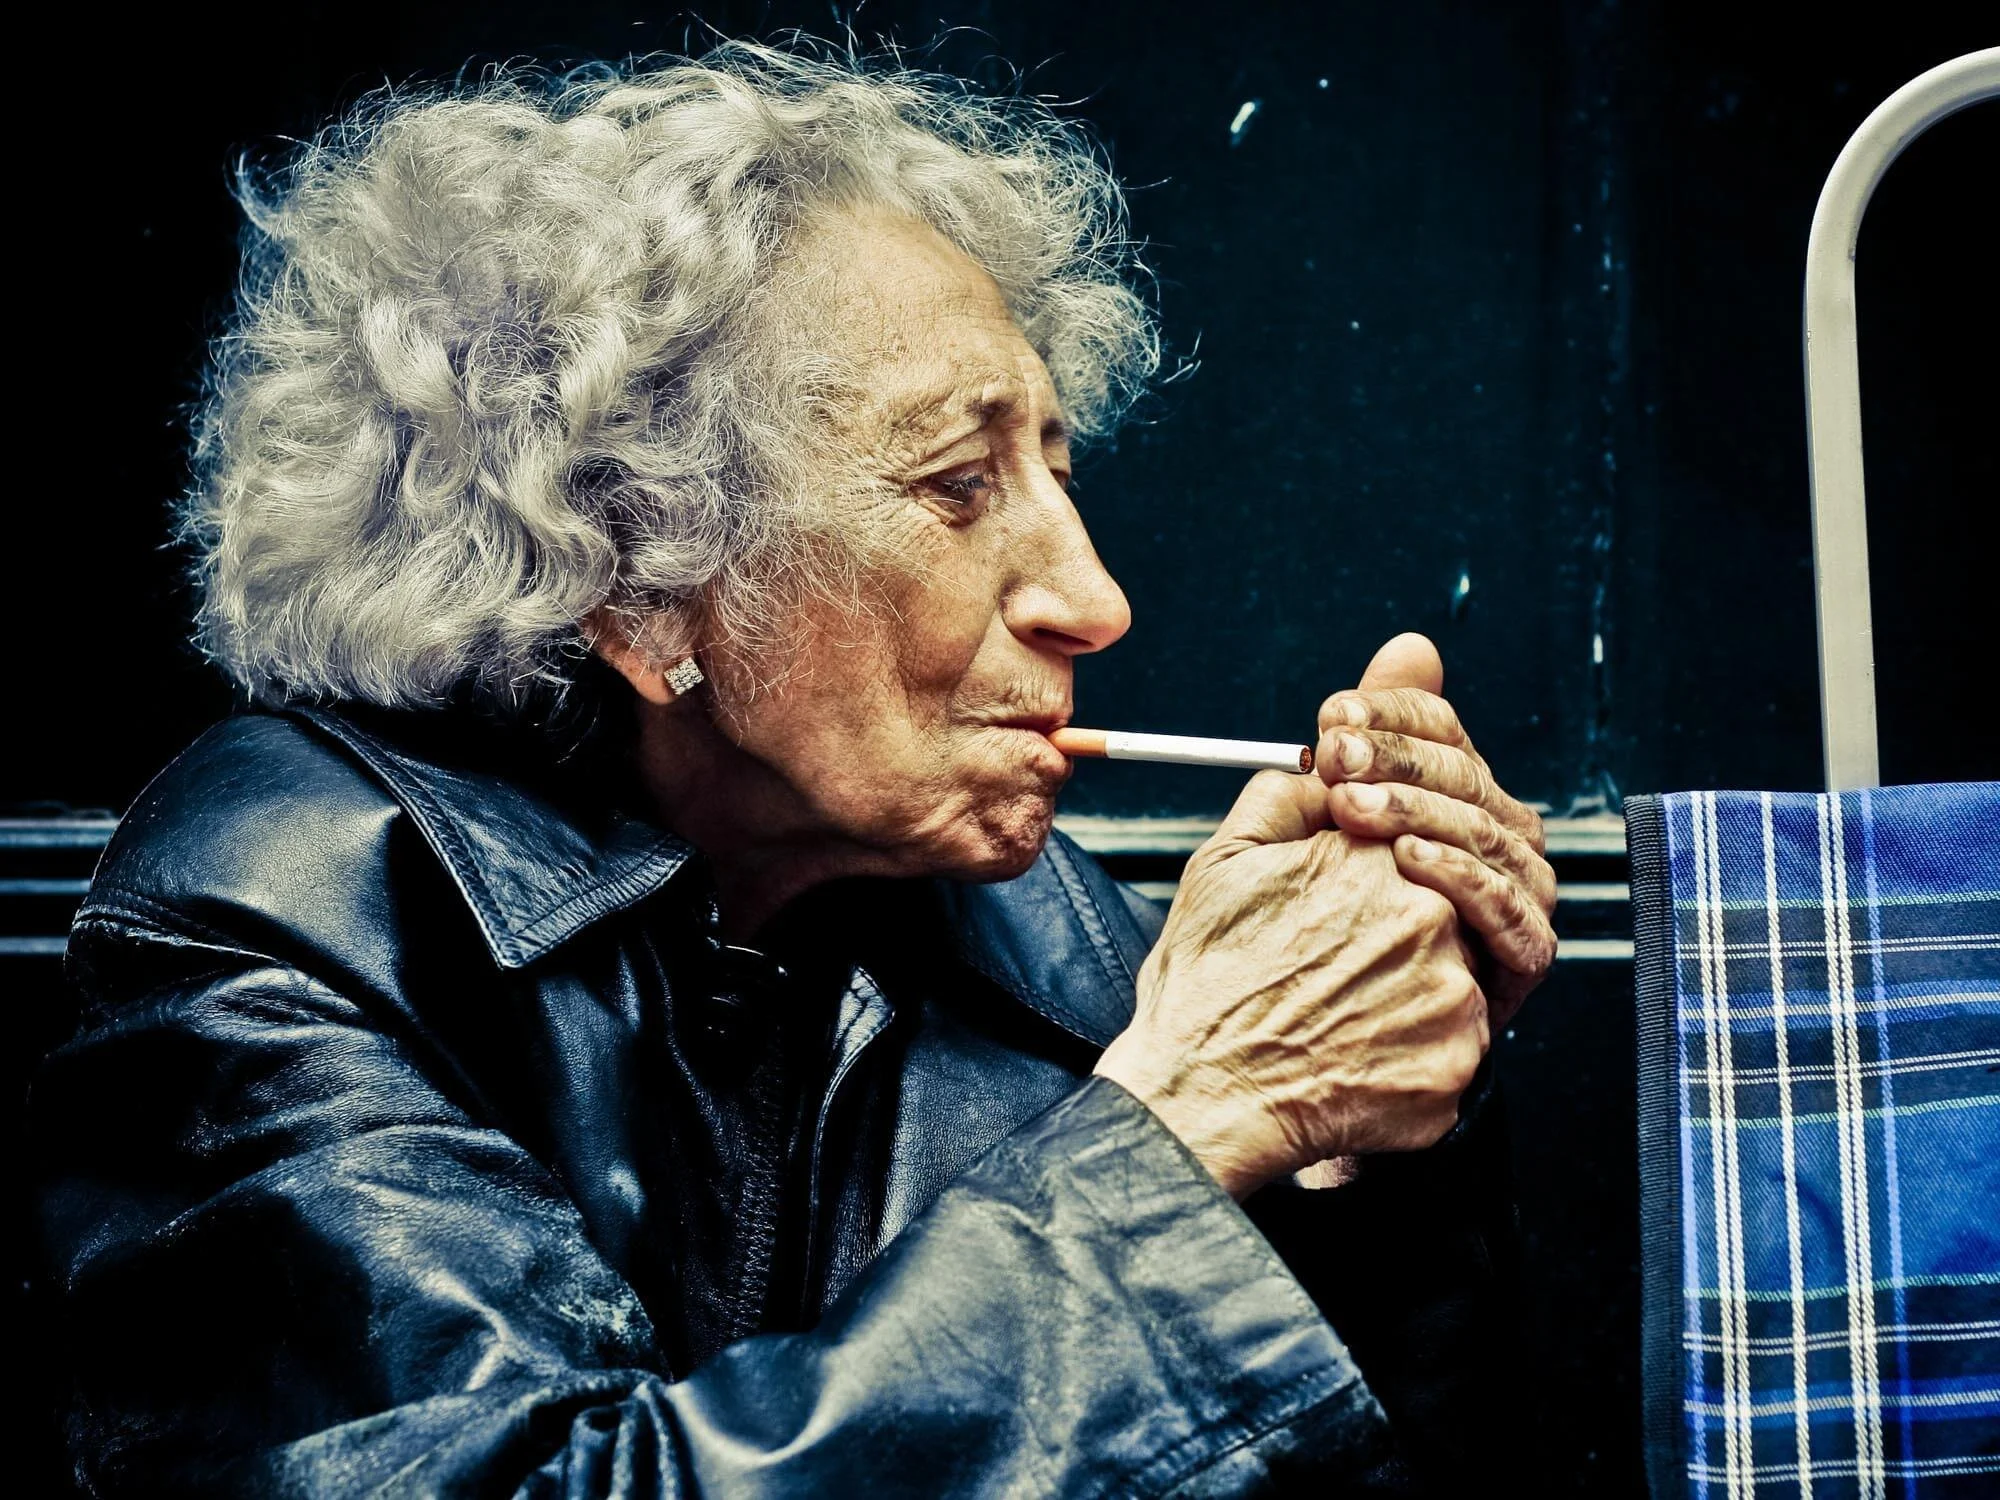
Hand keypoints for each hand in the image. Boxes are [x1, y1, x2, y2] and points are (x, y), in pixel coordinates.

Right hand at [1094, 769, 1488, 1199]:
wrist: (1200, 1096)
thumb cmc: (1205, 982)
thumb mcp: (1223, 861)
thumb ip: (1286, 796)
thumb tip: (1327, 771)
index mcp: (1377, 858)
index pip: (1406, 842)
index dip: (1363, 878)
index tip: (1335, 909)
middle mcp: (1430, 922)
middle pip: (1436, 910)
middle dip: (1392, 934)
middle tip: (1334, 966)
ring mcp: (1451, 1000)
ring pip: (1448, 980)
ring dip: (1407, 994)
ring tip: (1338, 1014)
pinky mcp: (1455, 1070)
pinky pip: (1448, 1050)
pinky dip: (1408, 1055)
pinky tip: (1351, 1057)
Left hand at [1315, 633, 1554, 1028]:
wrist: (1300, 1038)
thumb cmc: (1305, 925)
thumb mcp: (1320, 816)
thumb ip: (1373, 731)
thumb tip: (1413, 648)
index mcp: (1455, 796)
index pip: (1442, 731)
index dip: (1393, 715)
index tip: (1333, 714)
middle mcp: (1496, 839)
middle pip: (1469, 777)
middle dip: (1399, 759)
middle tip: (1335, 756)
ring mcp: (1516, 896)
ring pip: (1490, 835)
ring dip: (1421, 812)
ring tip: (1356, 807)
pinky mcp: (1521, 958)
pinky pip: (1508, 910)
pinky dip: (1461, 879)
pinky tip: (1408, 861)